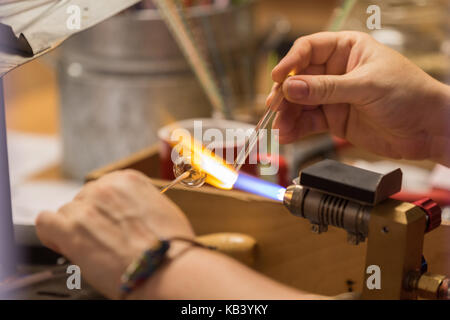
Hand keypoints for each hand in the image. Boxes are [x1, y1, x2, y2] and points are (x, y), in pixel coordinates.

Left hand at [35, 170, 193, 298]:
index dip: (104, 208)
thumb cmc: (171, 246)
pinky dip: (52, 234)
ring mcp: (87, 207)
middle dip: (91, 218)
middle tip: (104, 239)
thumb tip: (128, 214)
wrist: (166, 268)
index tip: (108, 222)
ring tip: (92, 248)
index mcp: (128, 180)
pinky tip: (66, 244)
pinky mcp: (71, 229)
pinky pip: (46, 222)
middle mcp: (106, 188)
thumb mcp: (162, 210)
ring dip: (75, 228)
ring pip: (67, 213)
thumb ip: (139, 204)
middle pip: (84, 199)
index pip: (103, 187)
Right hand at [271, 31, 449, 164]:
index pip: (309, 50)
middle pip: (299, 78)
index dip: (291, 62)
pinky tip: (288, 134)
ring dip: (288, 114)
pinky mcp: (334, 119)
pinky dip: (297, 128)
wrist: (428, 129)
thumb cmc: (410, 94)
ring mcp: (334, 97)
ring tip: (281, 127)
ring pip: (301, 103)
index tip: (279, 77)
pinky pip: (309, 122)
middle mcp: (337, 72)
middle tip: (276, 107)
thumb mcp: (366, 86)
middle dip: (285, 94)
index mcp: (347, 50)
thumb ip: (326, 89)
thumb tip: (292, 87)